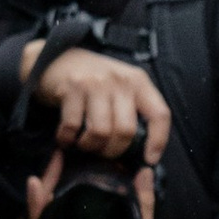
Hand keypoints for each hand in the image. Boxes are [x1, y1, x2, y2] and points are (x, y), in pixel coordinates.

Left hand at [20, 153, 156, 218]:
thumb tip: (144, 171)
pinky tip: (57, 183)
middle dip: (42, 187)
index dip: (35, 204)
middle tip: (57, 159)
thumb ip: (142, 203)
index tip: (34, 181)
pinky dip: (45, 202)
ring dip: (42, 194)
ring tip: (55, 168)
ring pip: (36, 218)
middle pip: (35, 217)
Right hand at [22, 36, 172, 167]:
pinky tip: (67, 138)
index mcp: (139, 82)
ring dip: (91, 146)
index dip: (158, 141)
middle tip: (104, 153)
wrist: (59, 58)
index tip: (149, 159)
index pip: (159, 114)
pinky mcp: (72, 87)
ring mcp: (96, 83)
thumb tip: (142, 152)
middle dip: (114, 151)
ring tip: (85, 145)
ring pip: (101, 132)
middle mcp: (120, 81)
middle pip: (126, 131)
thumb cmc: (95, 81)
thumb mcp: (122, 88)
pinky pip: (73, 126)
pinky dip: (68, 139)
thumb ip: (133, 111)